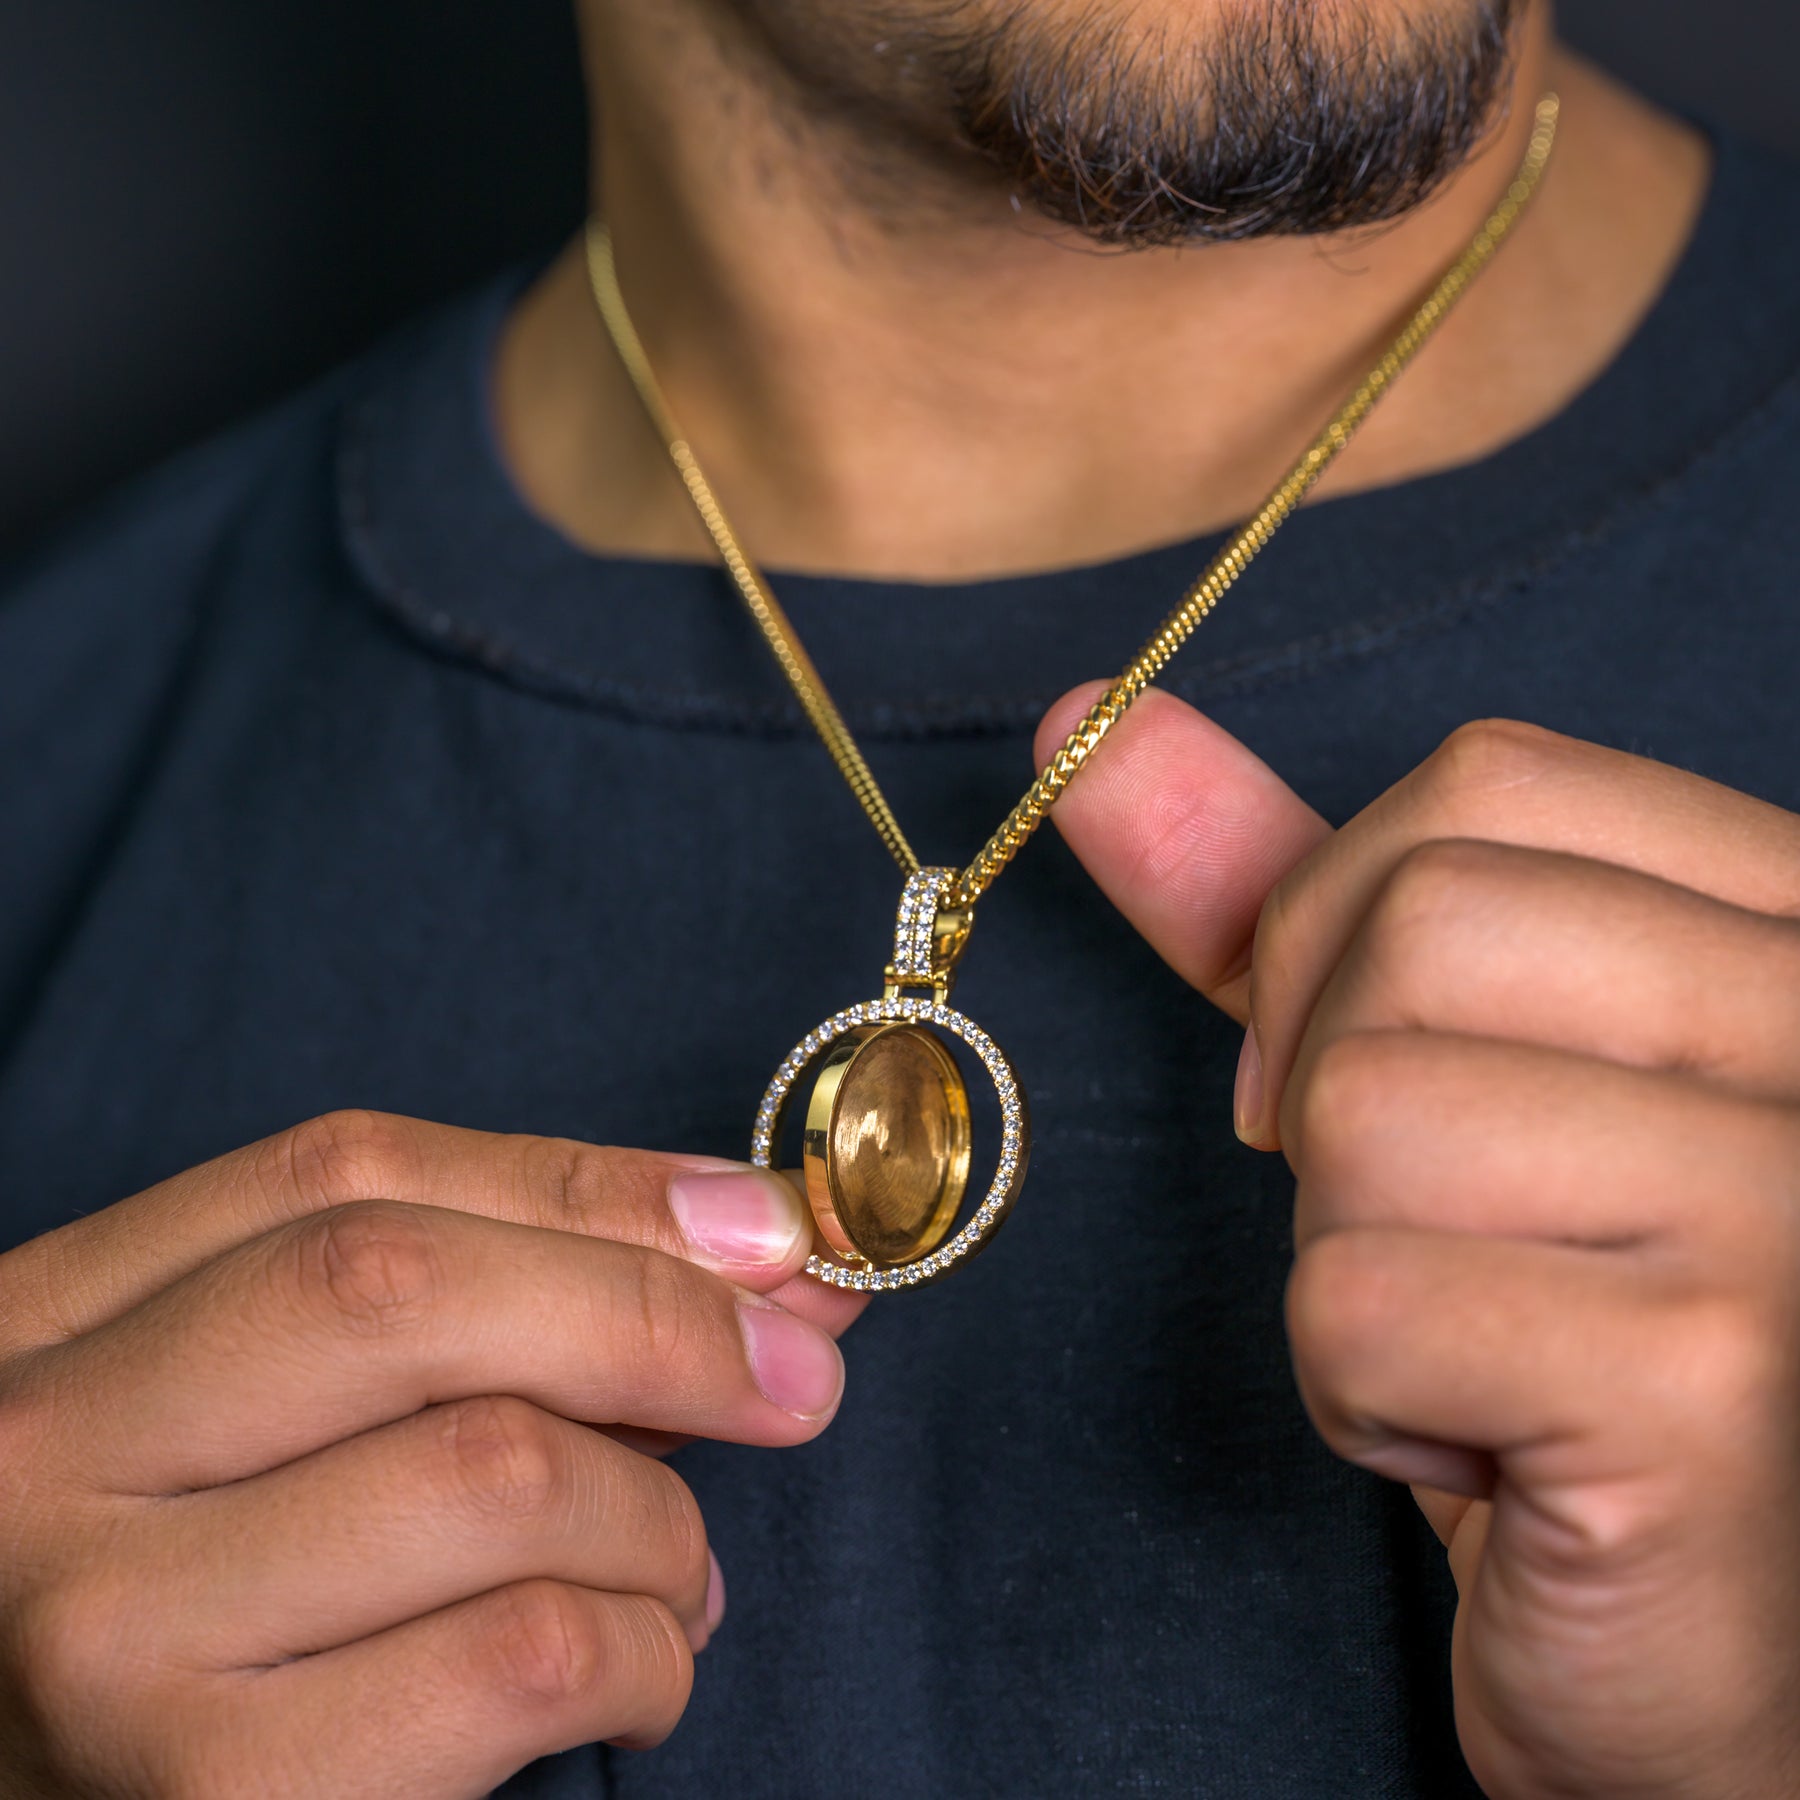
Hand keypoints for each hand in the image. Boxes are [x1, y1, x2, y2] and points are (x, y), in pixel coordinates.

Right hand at [0, 1111, 864, 1797]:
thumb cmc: (217, 1612)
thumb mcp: (283, 1431)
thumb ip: (481, 1320)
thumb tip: (755, 1254)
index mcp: (55, 1323)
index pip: (345, 1173)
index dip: (589, 1184)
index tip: (762, 1225)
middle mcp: (43, 1453)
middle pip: (408, 1288)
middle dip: (657, 1314)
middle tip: (800, 1374)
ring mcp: (109, 1627)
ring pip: (501, 1472)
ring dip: (663, 1521)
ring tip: (676, 1573)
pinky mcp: (210, 1794)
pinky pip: (527, 1654)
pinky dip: (648, 1651)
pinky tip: (636, 1671)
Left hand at [1041, 687, 1799, 1797]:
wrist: (1711, 1640)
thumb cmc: (1560, 1346)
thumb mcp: (1431, 1074)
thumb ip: (1282, 893)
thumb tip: (1092, 723)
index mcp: (1787, 932)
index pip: (1487, 785)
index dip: (1337, 925)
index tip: (1341, 1063)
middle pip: (1416, 923)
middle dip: (1332, 1098)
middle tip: (1433, 1235)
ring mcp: (1790, 1200)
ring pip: (1363, 1111)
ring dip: (1349, 1256)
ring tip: (1480, 1349)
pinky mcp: (1709, 1376)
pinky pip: (1358, 1299)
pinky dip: (1356, 1391)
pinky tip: (1486, 1449)